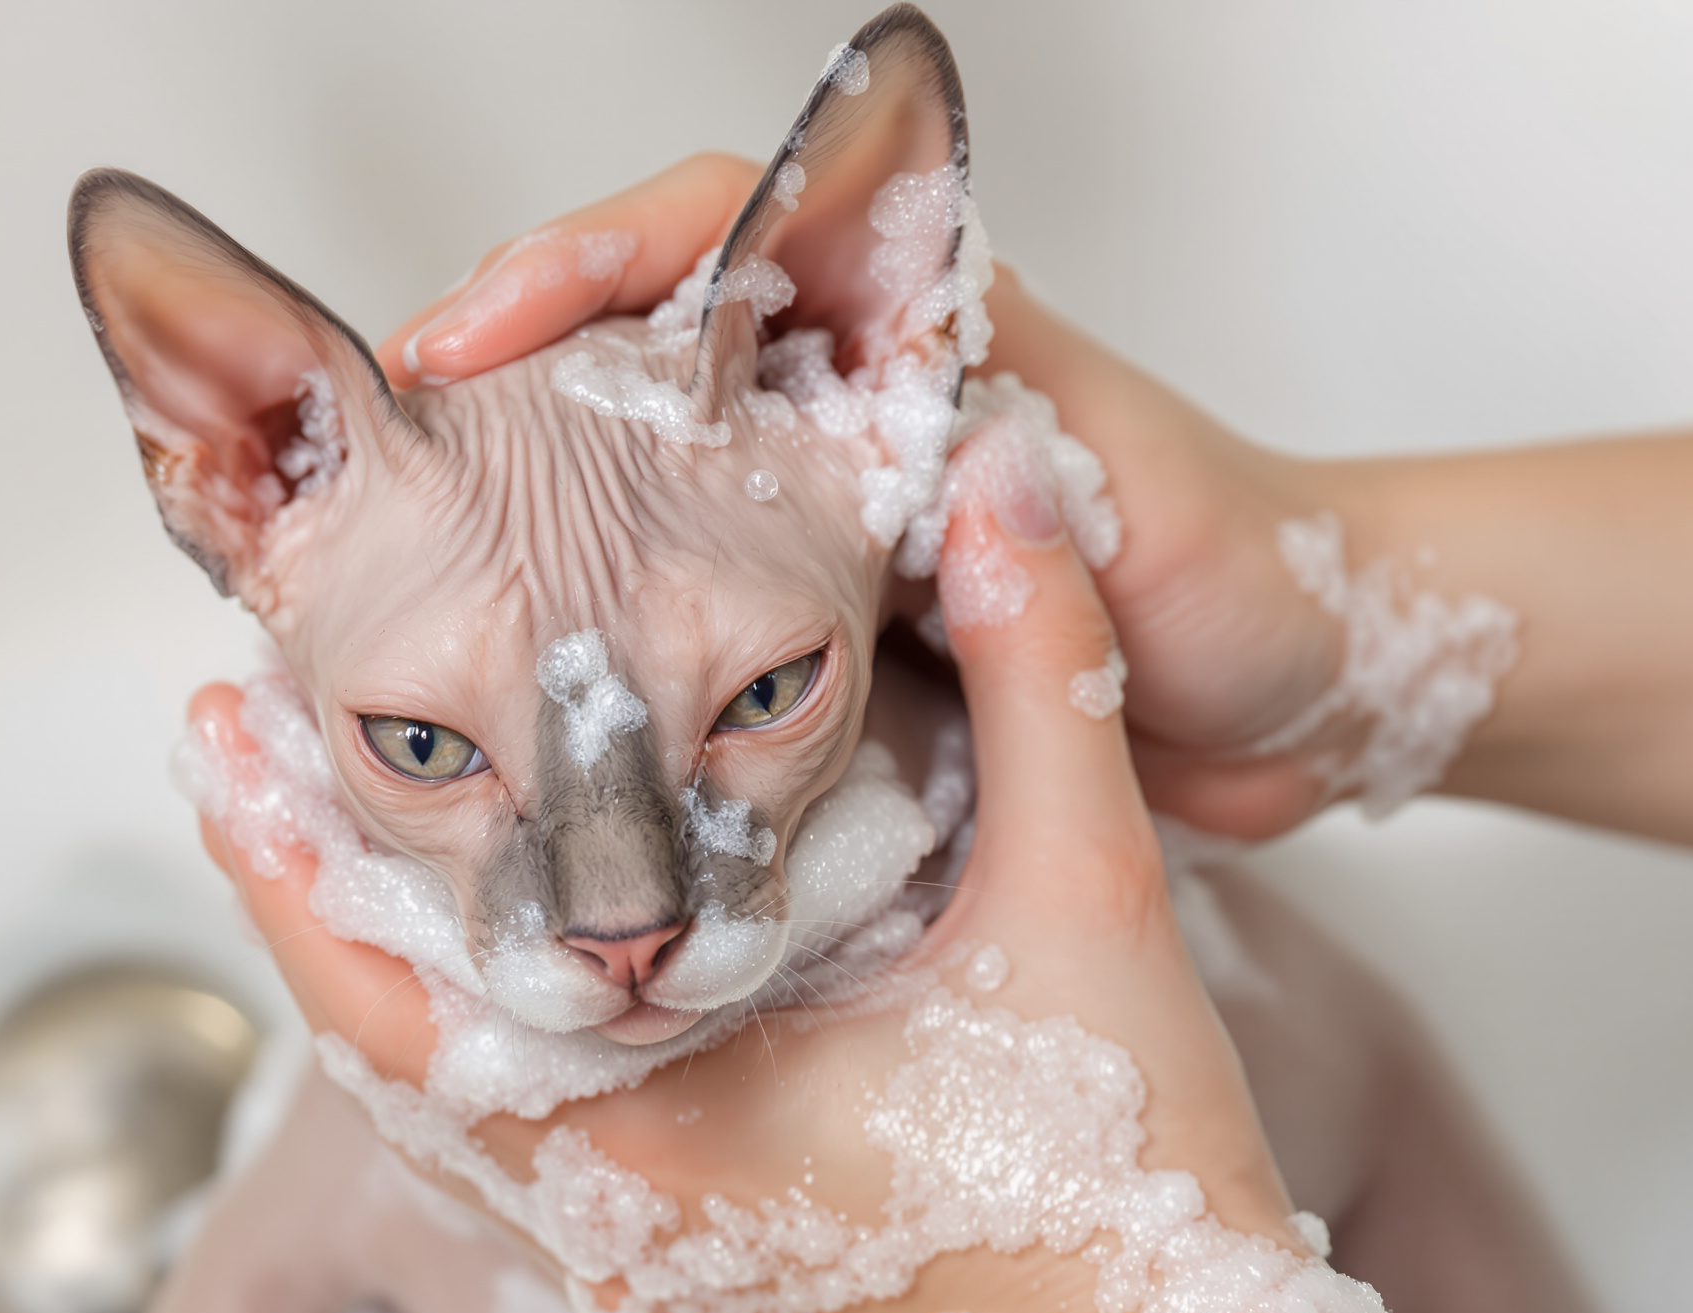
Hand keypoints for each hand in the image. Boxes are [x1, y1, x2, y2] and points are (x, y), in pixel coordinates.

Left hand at [182, 461, 1532, 1312]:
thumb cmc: (1133, 1183)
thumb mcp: (1089, 898)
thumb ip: (1038, 674)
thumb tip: (1002, 484)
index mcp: (652, 1143)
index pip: (390, 1002)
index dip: (292, 863)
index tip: (223, 737)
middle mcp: (611, 1240)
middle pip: (386, 1061)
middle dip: (315, 902)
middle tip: (248, 762)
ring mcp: (643, 1296)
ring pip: (456, 1130)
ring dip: (398, 985)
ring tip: (350, 849)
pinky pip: (535, 1183)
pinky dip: (489, 1070)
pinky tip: (509, 984)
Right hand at [375, 157, 1370, 842]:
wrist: (1300, 703)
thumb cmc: (1245, 578)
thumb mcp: (1126, 502)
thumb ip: (1015, 467)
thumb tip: (913, 439)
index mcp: (910, 327)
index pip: (714, 229)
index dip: (586, 259)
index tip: (478, 331)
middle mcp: (840, 401)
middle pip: (630, 340)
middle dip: (504, 374)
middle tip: (391, 444)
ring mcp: (814, 508)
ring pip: (629, 470)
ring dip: (525, 500)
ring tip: (408, 553)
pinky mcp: (811, 617)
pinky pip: (671, 594)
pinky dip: (589, 621)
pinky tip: (515, 670)